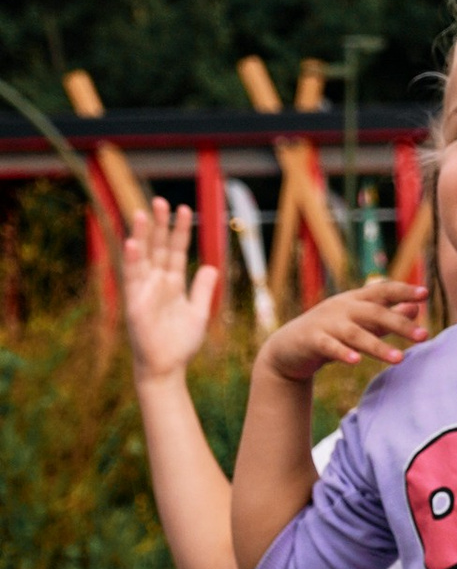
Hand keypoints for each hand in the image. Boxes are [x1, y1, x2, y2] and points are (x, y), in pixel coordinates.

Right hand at [123, 199, 220, 383]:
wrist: (167, 368)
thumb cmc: (180, 343)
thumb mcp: (199, 312)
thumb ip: (203, 289)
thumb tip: (211, 266)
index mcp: (172, 283)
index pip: (176, 250)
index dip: (180, 231)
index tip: (185, 209)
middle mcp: (156, 282)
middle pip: (158, 248)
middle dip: (160, 225)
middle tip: (160, 201)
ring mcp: (144, 291)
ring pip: (142, 257)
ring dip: (142, 236)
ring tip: (143, 213)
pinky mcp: (134, 303)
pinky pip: (132, 279)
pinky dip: (132, 261)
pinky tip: (133, 243)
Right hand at [260, 279, 422, 386]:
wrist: (289, 348)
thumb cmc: (331, 332)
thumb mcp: (360, 322)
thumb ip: (387, 316)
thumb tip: (416, 307)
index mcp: (355, 300)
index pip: (382, 290)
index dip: (403, 290)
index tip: (425, 294)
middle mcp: (342, 308)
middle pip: (374, 312)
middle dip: (400, 323)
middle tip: (424, 336)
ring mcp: (326, 323)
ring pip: (355, 333)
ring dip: (378, 346)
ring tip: (400, 359)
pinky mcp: (312, 340)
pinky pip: (330, 347)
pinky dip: (343, 353)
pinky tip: (356, 362)